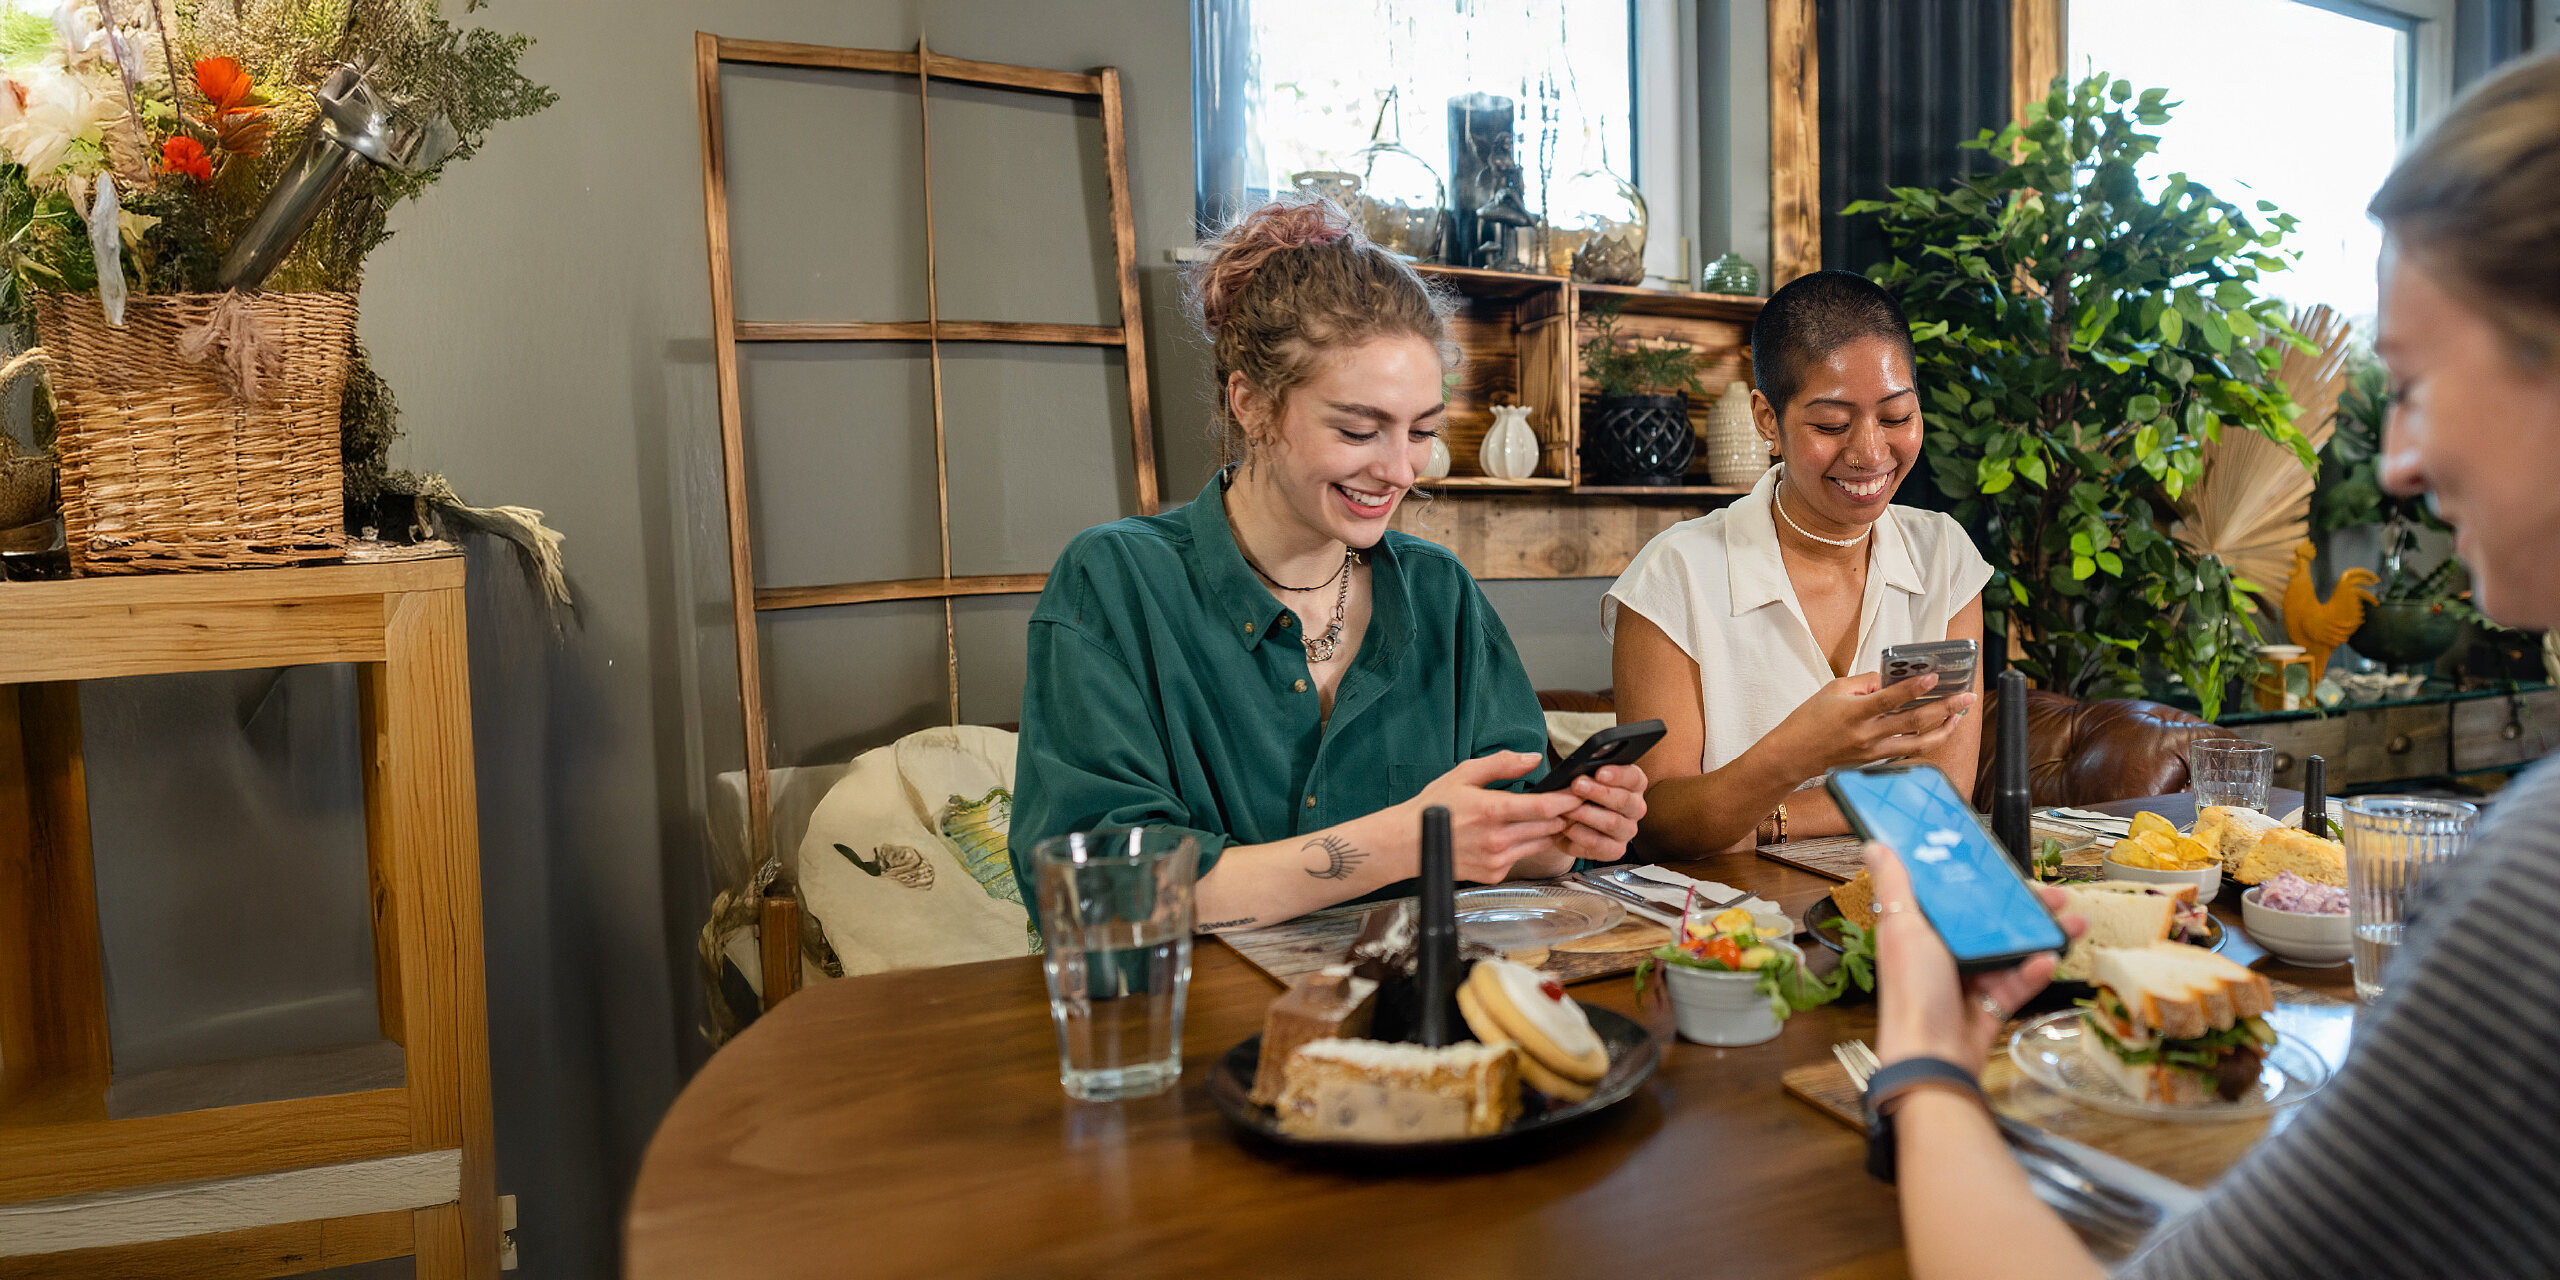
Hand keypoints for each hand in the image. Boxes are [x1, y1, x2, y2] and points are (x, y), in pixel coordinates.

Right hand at [1407, 751, 1581, 883]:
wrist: (1409, 843)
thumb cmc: (1435, 805)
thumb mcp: (1464, 774)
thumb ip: (1502, 764)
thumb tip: (1533, 758)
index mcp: (1492, 810)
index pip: (1545, 807)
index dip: (1568, 799)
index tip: (1579, 790)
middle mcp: (1497, 839)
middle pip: (1550, 826)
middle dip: (1563, 813)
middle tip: (1568, 801)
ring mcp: (1497, 859)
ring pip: (1541, 843)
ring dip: (1549, 829)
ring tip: (1547, 815)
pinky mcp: (1494, 874)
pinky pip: (1523, 857)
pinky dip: (1527, 845)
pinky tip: (1517, 834)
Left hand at [1557, 763, 1646, 862]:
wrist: (1566, 822)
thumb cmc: (1579, 794)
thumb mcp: (1582, 778)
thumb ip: (1586, 772)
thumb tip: (1578, 770)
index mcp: (1633, 785)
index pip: (1634, 777)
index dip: (1618, 775)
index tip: (1599, 772)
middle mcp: (1635, 808)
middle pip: (1624, 800)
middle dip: (1598, 792)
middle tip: (1577, 785)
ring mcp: (1627, 830)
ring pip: (1612, 823)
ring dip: (1587, 815)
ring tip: (1568, 809)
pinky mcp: (1616, 849)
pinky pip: (1601, 845)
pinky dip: (1581, 836)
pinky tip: (1568, 829)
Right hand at [1767, 673, 1976, 776]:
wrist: (1794, 755)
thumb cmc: (1810, 719)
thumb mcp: (1833, 690)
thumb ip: (1865, 683)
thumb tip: (1890, 680)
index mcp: (1855, 713)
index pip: (1890, 699)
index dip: (1913, 687)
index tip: (1934, 676)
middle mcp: (1868, 735)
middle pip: (1914, 722)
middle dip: (1944, 708)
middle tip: (1966, 696)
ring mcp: (1874, 752)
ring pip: (1919, 742)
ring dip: (1944, 728)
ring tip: (1960, 715)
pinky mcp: (1875, 761)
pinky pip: (1907, 750)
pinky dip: (1927, 739)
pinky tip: (1939, 728)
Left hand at [1866, 842, 2083, 1074]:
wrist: (1932, 1058)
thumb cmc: (1911, 995)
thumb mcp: (1902, 928)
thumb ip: (1895, 886)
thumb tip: (1875, 846)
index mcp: (1920, 931)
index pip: (1955, 897)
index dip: (1981, 881)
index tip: (2007, 868)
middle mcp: (1944, 953)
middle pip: (1991, 921)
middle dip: (2026, 907)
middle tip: (2055, 895)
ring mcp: (1969, 980)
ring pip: (2012, 949)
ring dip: (2044, 935)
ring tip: (2073, 923)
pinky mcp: (1990, 1006)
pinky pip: (2018, 983)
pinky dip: (2034, 972)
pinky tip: (2048, 961)